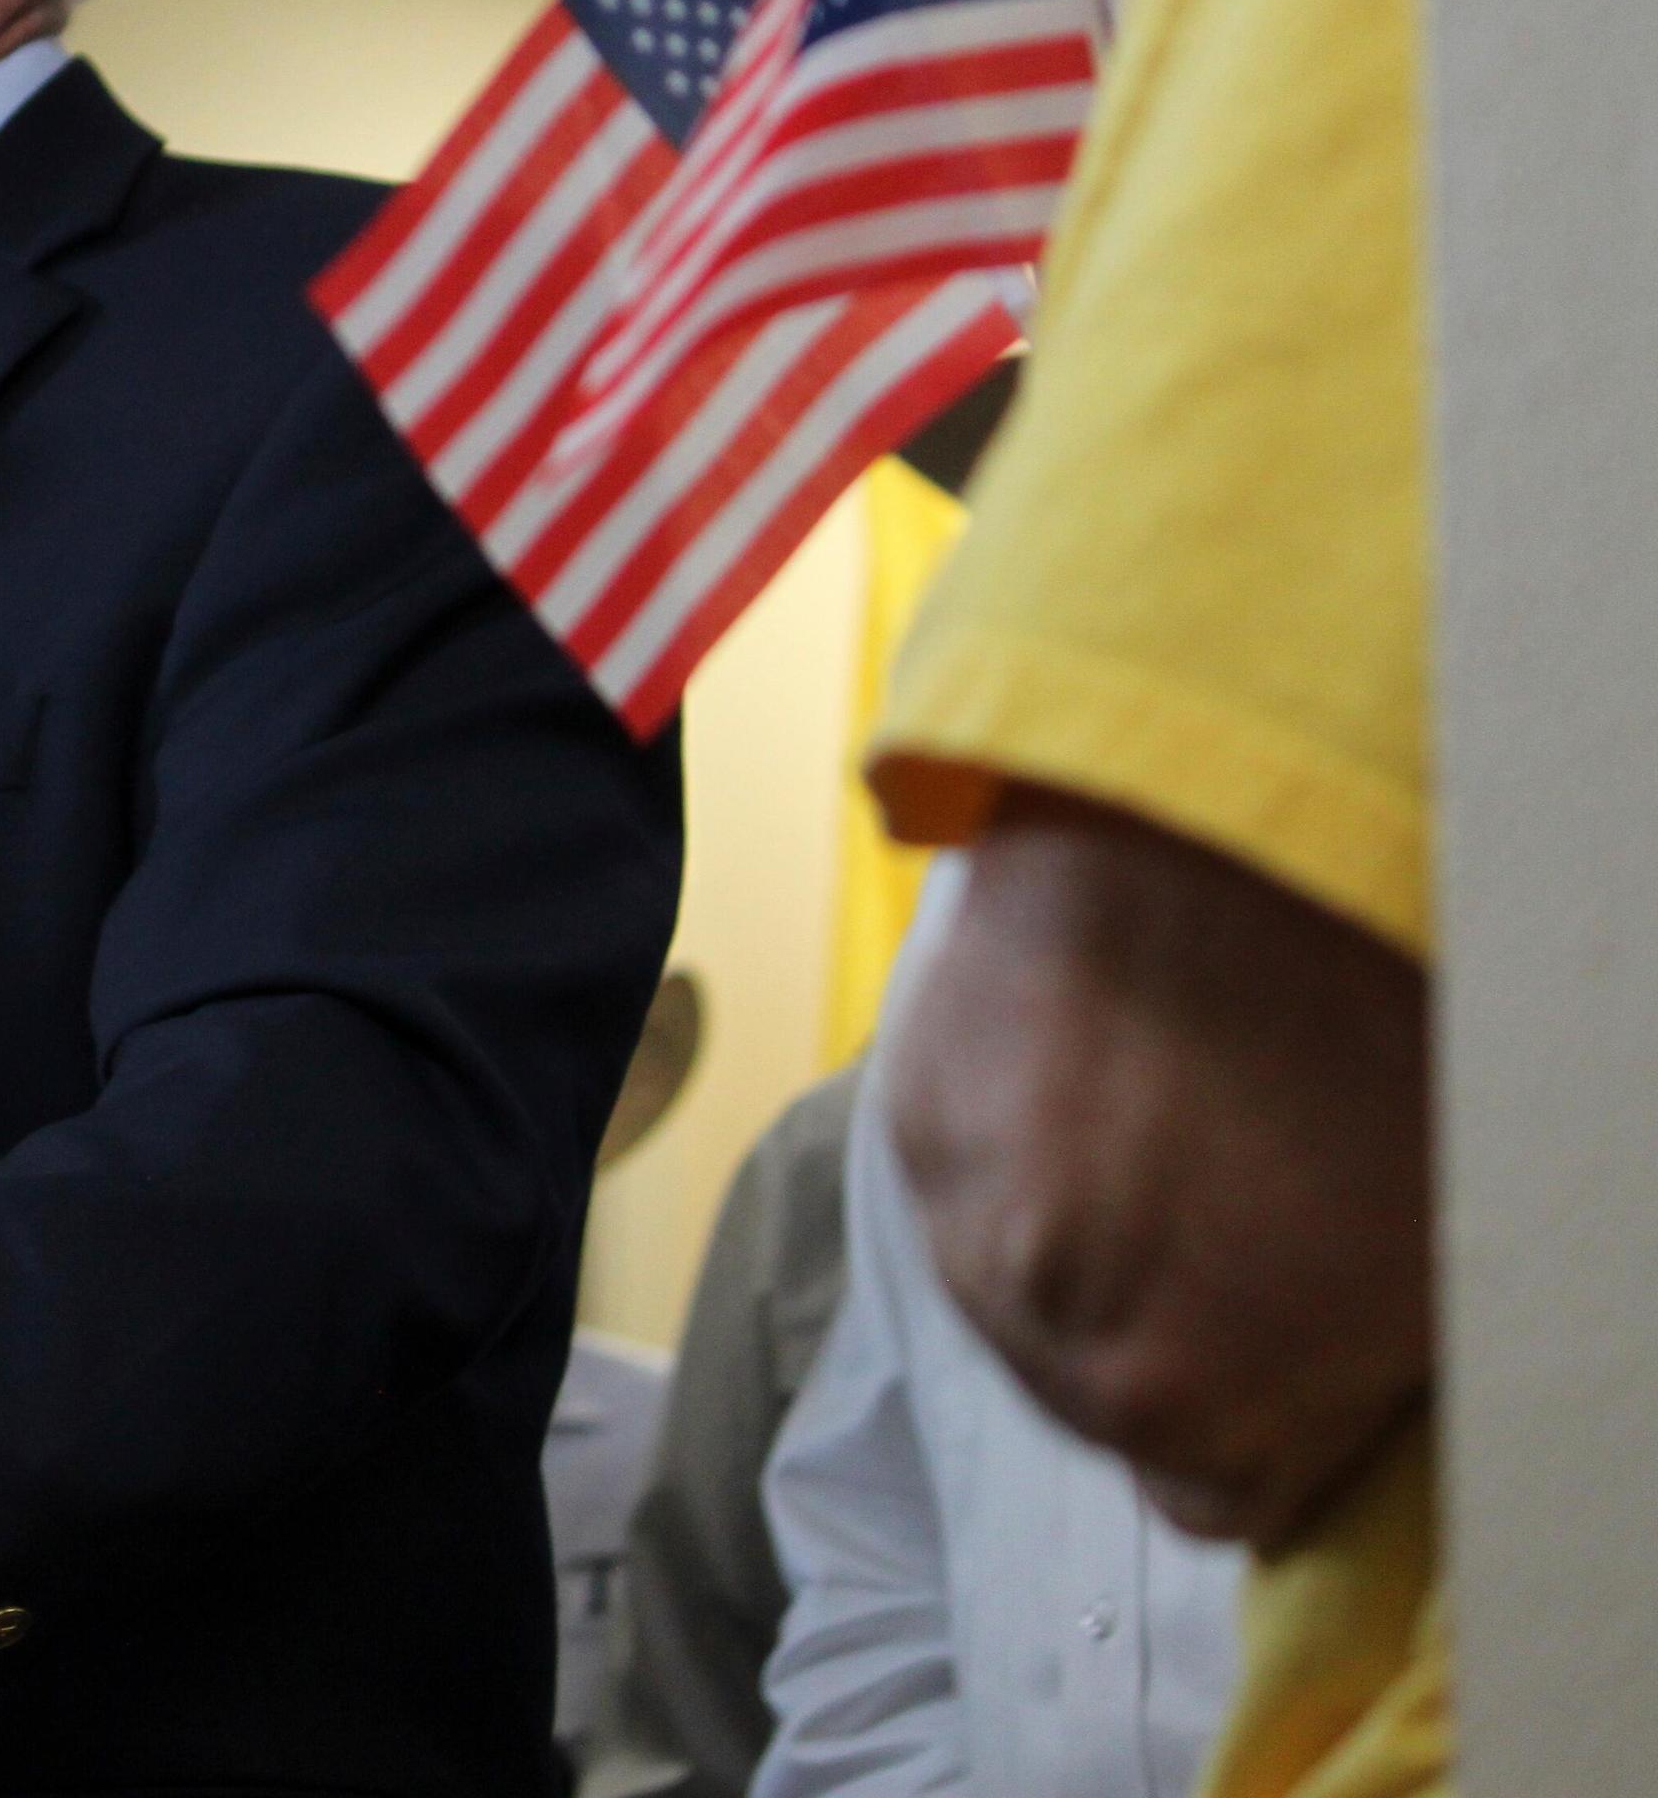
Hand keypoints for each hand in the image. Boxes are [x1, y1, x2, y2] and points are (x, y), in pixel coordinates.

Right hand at [888, 785, 1434, 1550]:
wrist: (1228, 837)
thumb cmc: (1366, 1033)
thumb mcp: (1425, 1259)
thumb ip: (1340, 1383)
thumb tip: (1307, 1418)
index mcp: (1185, 1398)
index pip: (1211, 1502)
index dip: (1269, 1423)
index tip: (1301, 1348)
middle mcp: (1047, 1332)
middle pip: (1102, 1399)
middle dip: (1169, 1328)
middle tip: (1244, 1207)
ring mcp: (965, 1219)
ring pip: (1022, 1293)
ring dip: (1082, 1237)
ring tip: (1169, 1120)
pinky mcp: (914, 1112)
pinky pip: (972, 1185)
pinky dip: (1025, 1147)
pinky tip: (1103, 1066)